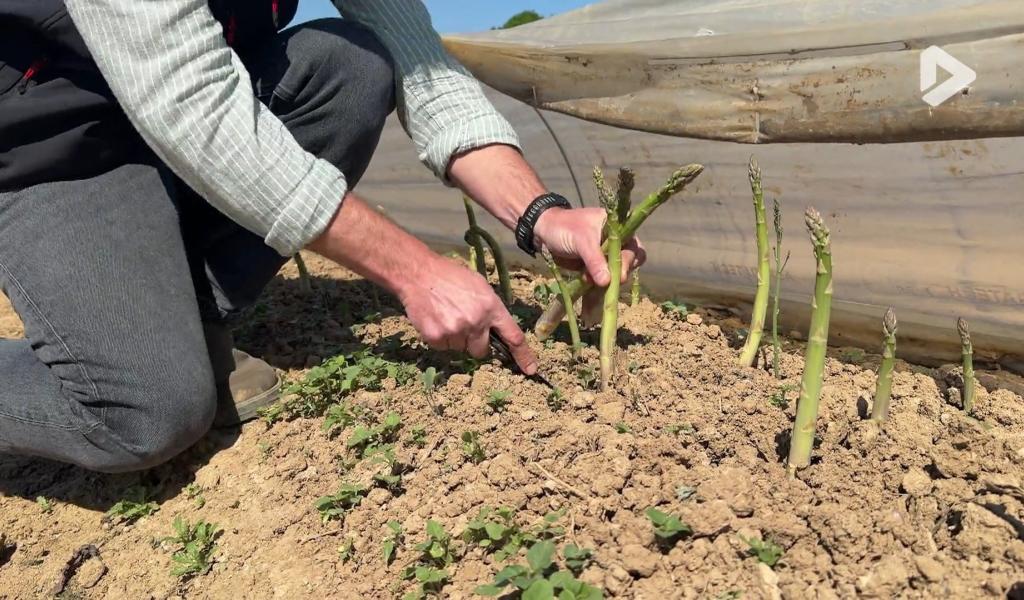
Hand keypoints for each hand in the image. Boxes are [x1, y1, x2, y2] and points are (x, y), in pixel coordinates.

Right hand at [397, 254, 537, 374]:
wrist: (419, 274)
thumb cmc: (451, 277)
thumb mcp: (479, 286)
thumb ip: (491, 309)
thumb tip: (497, 329)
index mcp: (492, 307)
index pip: (514, 337)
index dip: (523, 356)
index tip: (531, 370)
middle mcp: (477, 321)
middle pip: (482, 351)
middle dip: (475, 343)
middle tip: (463, 325)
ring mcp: (456, 331)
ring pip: (460, 349)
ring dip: (455, 339)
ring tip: (446, 316)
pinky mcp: (436, 337)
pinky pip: (443, 348)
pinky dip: (440, 338)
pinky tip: (436, 320)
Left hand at [534, 206, 645, 322]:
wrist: (542, 232)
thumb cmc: (564, 228)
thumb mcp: (581, 241)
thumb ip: (595, 260)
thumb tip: (608, 281)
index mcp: (618, 229)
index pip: (633, 247)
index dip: (628, 262)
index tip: (618, 276)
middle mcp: (616, 244)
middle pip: (626, 265)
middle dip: (616, 278)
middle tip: (605, 287)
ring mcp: (604, 258)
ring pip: (613, 278)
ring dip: (606, 291)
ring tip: (594, 304)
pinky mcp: (594, 270)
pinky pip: (599, 285)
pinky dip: (595, 296)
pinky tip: (589, 312)